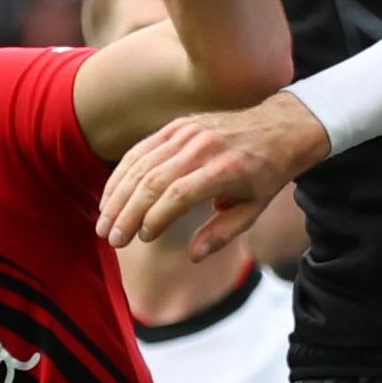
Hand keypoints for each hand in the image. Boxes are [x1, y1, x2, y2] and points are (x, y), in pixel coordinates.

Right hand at [101, 96, 333, 256]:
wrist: (278, 128)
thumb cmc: (265, 175)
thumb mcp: (254, 210)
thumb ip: (223, 233)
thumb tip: (192, 256)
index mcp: (226, 169)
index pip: (179, 194)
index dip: (156, 217)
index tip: (143, 239)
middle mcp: (203, 146)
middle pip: (153, 180)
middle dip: (127, 213)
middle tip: (111, 239)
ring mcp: (187, 132)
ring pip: (141, 165)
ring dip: (117, 196)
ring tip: (104, 224)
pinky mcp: (177, 126)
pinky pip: (141, 150)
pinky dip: (122, 174)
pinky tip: (110, 197)